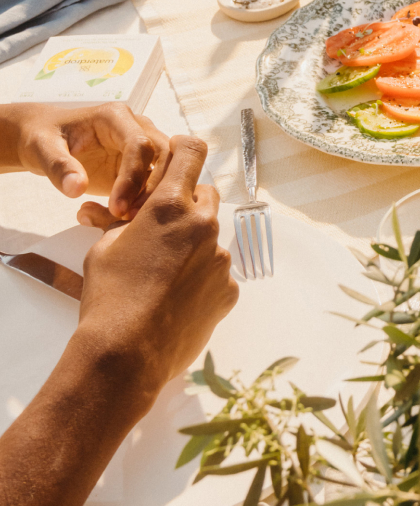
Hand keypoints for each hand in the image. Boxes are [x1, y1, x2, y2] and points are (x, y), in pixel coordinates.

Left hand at [1, 103, 170, 218]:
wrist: (45, 139)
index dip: (133, 177)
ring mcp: (141, 146)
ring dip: (152, 196)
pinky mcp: (139, 165)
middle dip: (151, 189)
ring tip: (125, 220)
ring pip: (166, 170)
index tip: (116, 207)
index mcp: (115, 117)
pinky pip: (154, 183)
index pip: (140, 144)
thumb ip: (58, 167)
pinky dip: (145, 202)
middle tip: (127, 218)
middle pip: (163, 156)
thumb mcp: (42, 149)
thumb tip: (77, 188)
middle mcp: (136, 127)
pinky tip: (124, 219)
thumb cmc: (43, 138)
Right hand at [74, 136, 237, 403]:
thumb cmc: (108, 297)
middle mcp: (204, 225)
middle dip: (186, 205)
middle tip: (161, 227)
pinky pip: (218, 273)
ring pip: (212, 237)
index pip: (191, 151)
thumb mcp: (104, 248)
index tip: (176, 157)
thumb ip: (119, 222)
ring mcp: (221, 259)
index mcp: (170, 206)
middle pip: (206, 195)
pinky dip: (201, 278)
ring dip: (193, 244)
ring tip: (163, 273)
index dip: (183, 150)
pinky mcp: (229, 289)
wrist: (126, 355)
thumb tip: (105, 211)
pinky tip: (176, 298)